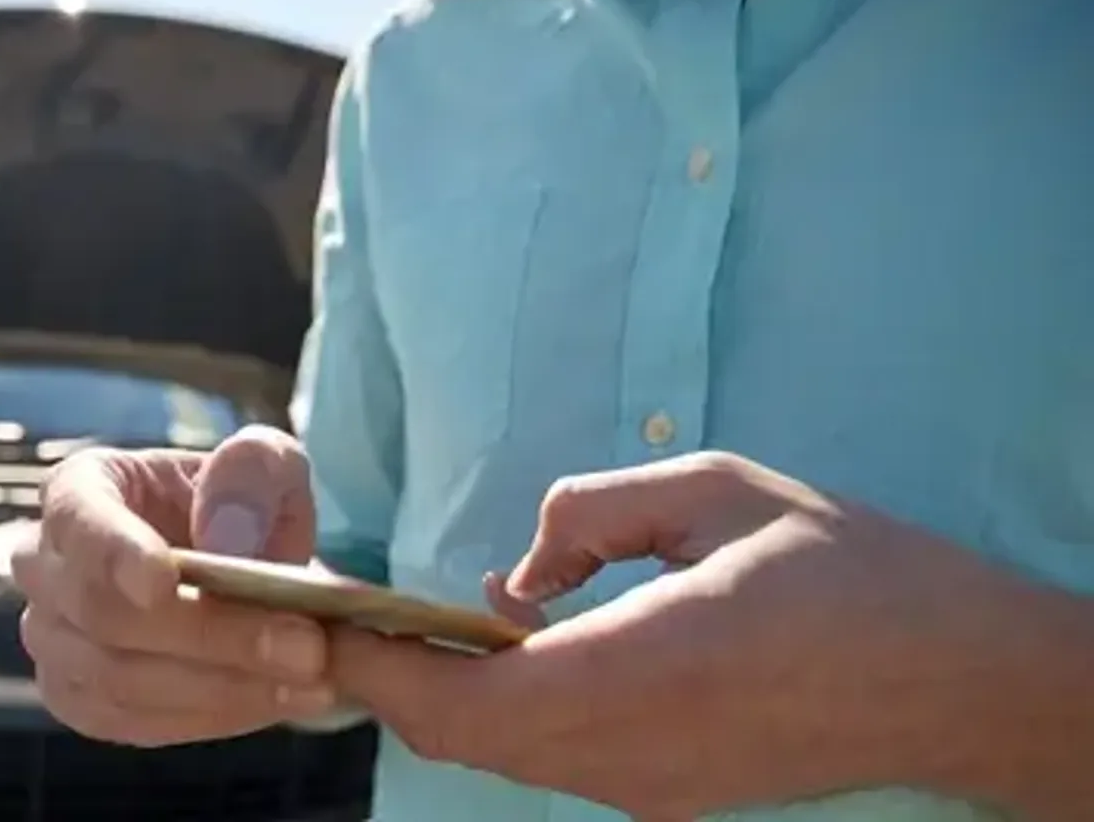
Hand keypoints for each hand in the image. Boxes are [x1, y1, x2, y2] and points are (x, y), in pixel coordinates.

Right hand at [12, 426, 339, 746]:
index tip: (163, 582)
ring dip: (222, 686)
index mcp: (78, 490)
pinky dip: (209, 716)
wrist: (236, 571)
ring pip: (119, 679)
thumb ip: (254, 472)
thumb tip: (226, 531)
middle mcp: (44, 566)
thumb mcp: (266, 467)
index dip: (114, 552)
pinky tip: (273, 702)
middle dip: (210, 635)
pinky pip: (132, 722)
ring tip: (311, 681)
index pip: (78, 520)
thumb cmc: (239, 510)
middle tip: (306, 645)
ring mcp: (52, 639)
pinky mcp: (76, 699)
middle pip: (105, 614)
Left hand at [327, 450, 1045, 818]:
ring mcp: (651, 788)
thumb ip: (592, 513)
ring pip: (502, 759)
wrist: (959, 680)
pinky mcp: (669, 797)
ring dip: (446, 701)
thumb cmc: (850, 570)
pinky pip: (551, 763)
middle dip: (392, 682)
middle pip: (464, 741)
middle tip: (352, 615)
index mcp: (646, 668)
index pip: (465, 699)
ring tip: (416, 627)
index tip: (324, 616)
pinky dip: (504, 716)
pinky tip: (511, 654)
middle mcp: (635, 749)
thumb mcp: (718, 492)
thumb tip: (514, 573)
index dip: (378, 665)